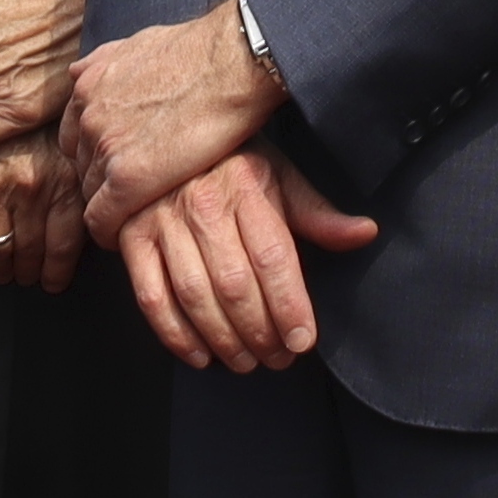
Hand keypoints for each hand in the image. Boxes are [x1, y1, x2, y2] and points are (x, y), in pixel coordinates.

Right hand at [0, 131, 74, 291]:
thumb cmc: (40, 113)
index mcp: (65, 182)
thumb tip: (89, 219)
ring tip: (3, 269)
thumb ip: (78, 182)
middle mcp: (32, 191)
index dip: (56, 272)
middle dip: (29, 271)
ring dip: (0, 267)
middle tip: (27, 275)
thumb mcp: (72, 143)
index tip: (52, 281)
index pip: (64, 247)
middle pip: (31, 254)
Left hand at [63, 1, 281, 228]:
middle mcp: (89, 116)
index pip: (74, 137)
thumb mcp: (138, 43)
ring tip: (139, 212)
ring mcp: (105, 148)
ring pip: (91, 194)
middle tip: (134, 189)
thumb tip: (83, 71)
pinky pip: (101, 219)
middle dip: (103, 179)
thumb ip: (106, 62)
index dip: (98, 154)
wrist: (234, 61)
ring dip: (111, 205)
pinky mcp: (127, 180)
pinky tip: (126, 236)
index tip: (120, 165)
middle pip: (82, 166)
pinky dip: (110, 232)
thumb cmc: (202, 50)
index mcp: (88, 85)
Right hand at [109, 146, 376, 372]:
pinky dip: (175, 335)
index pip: (273, 257)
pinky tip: (201, 355)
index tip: (303, 341)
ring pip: (194, 296)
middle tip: (278, 358)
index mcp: (246, 187)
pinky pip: (151, 297)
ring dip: (223, 340)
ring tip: (246, 362)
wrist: (168, 136)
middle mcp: (202, 204)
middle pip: (234, 284)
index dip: (289, 305)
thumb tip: (366, 234)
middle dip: (260, 332)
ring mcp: (161, 221)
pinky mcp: (132, 239)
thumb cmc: (234, 164)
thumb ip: (318, 214)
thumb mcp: (280, 177)